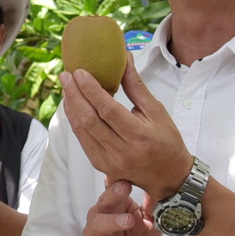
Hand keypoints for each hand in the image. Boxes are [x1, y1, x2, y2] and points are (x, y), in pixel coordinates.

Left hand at [62, 53, 192, 197]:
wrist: (169, 177)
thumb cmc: (167, 141)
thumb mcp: (157, 111)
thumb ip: (137, 86)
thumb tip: (125, 58)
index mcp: (139, 136)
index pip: (108, 110)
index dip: (91, 90)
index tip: (79, 72)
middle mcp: (122, 151)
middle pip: (90, 120)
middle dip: (74, 94)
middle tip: (66, 75)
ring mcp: (109, 161)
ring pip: (82, 130)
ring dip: (71, 106)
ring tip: (66, 86)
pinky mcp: (100, 165)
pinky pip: (82, 140)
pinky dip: (75, 121)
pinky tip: (71, 105)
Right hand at [81, 178, 159, 235]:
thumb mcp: (148, 229)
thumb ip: (152, 213)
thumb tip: (159, 194)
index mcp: (115, 207)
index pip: (115, 190)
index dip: (121, 180)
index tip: (131, 171)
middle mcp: (100, 216)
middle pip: (103, 201)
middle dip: (113, 193)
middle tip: (125, 187)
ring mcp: (94, 234)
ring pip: (98, 223)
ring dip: (114, 221)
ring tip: (129, 221)